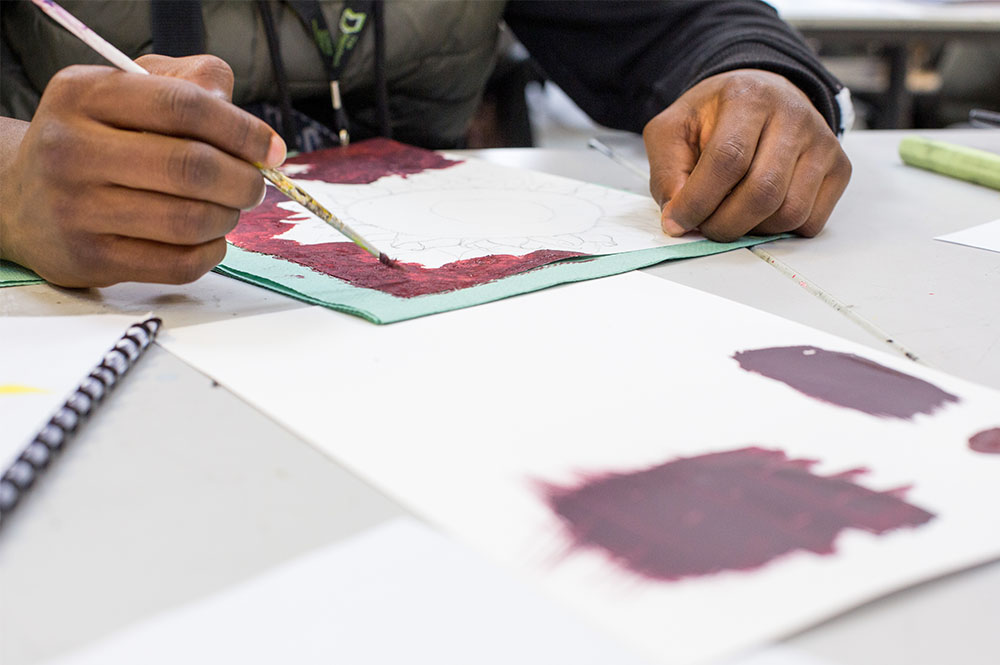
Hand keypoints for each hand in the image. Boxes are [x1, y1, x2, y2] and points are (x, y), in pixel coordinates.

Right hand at [0, 55, 284, 286]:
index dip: (242, 130)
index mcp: (85, 94)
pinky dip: (210, 252)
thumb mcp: (128, 90)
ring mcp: (76, 208)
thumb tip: (252, 128)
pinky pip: (178, 264)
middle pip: (192, 167)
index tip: (272, 149)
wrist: (22, 197)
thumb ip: (192, 83)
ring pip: (189, 220)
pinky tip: (207, 237)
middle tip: (254, 185)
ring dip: (228, 217)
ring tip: (227, 208)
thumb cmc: (97, 139)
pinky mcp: (90, 258)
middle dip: (244, 180)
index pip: (184, 106)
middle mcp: (71, 148)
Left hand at [643, 69, 850, 242]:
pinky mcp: (839, 167)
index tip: (676, 222)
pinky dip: (781, 230)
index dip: (698, 201)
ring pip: (790, 212)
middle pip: (762, 192)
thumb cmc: (714, 117)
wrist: (762, 95)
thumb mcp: (673, 130)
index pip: (727, 159)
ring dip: (752, 230)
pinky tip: (760, 213)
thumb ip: (668, 172)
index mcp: (748, 97)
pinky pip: (811, 220)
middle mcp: (794, 115)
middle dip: (724, 224)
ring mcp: (822, 142)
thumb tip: (678, 218)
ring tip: (731, 216)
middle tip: (705, 227)